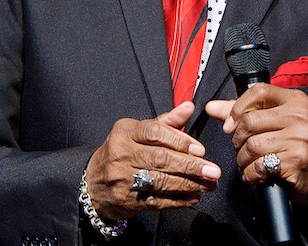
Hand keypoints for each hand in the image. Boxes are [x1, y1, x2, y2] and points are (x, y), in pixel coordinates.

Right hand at [84, 102, 221, 220]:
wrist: (94, 183)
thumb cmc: (123, 151)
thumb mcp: (139, 131)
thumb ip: (167, 121)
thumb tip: (189, 106)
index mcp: (125, 132)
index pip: (155, 132)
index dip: (180, 141)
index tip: (201, 150)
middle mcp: (121, 154)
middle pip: (161, 159)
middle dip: (191, 166)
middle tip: (213, 171)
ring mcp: (122, 179)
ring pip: (161, 182)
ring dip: (189, 185)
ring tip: (209, 184)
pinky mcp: (126, 201)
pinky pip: (157, 202)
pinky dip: (178, 201)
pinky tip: (194, 197)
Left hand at [205, 84, 307, 207]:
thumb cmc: (291, 144)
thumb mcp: (271, 121)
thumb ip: (241, 112)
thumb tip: (211, 107)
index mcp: (294, 100)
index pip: (259, 92)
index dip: (238, 107)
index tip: (230, 125)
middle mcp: (300, 116)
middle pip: (250, 121)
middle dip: (238, 139)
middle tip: (241, 148)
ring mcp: (300, 138)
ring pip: (252, 145)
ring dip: (242, 159)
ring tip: (247, 162)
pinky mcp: (297, 160)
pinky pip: (259, 165)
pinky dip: (250, 173)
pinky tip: (255, 174)